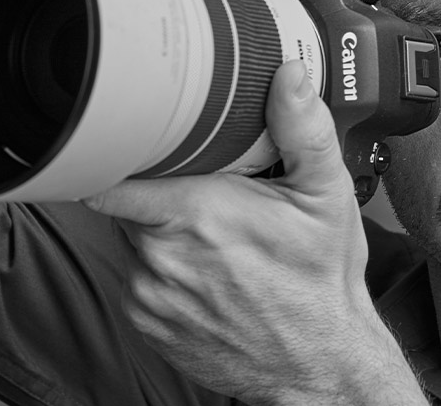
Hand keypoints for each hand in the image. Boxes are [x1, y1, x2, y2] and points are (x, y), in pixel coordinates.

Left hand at [84, 61, 425, 404]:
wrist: (318, 364)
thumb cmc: (320, 283)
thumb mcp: (326, 196)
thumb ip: (304, 128)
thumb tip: (289, 76)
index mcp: (198, 213)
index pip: (114, 173)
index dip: (117, 150)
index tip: (134, 140)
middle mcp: (162, 255)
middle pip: (127, 197)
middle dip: (157, 184)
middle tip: (203, 186)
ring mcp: (148, 293)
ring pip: (130, 236)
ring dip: (158, 226)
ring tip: (210, 231)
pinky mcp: (145, 321)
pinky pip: (136, 275)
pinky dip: (160, 265)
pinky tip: (204, 267)